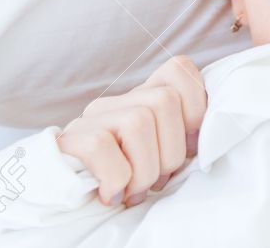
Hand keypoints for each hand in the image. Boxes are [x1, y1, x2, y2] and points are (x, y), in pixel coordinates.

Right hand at [56, 54, 206, 206]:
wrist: (61, 200)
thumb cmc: (125, 183)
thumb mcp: (160, 157)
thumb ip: (181, 139)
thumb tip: (208, 140)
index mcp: (143, 99)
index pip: (179, 69)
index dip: (195, 108)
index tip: (188, 146)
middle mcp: (116, 101)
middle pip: (164, 101)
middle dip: (170, 152)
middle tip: (156, 181)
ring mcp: (90, 118)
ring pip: (138, 121)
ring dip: (144, 169)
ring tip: (134, 190)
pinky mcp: (67, 141)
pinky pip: (102, 146)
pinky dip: (116, 177)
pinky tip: (112, 194)